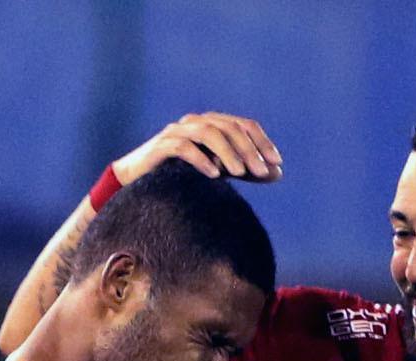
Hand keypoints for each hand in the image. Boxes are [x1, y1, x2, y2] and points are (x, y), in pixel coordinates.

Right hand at [115, 111, 280, 185]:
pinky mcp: (160, 146)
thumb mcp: (218, 171)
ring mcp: (176, 132)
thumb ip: (245, 170)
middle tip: (262, 171)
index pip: (243, 125)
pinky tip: (214, 176)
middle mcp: (195, 122)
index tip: (276, 163)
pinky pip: (184, 147)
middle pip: (228, 127)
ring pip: (208, 133)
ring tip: (240, 174)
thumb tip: (277, 173)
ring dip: (228, 153)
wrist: (138, 183)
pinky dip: (201, 159)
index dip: (262, 142)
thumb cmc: (181, 176)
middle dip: (248, 149)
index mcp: (211, 124)